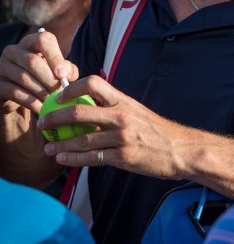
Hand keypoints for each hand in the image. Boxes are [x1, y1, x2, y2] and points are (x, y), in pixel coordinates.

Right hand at [0, 30, 78, 114]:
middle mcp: (13, 51)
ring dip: (41, 92)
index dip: (55, 57)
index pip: (43, 40)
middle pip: (33, 62)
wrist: (20, 98)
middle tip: (60, 94)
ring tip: (52, 102)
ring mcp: (2, 66)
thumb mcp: (58, 72)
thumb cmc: (43, 79)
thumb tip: (67, 74)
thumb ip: (67, 69)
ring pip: (24, 78)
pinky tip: (41, 109)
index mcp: (31, 42)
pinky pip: (15, 92)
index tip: (63, 75)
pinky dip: (31, 102)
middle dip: (49, 80)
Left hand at [38, 74, 189, 179]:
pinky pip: (91, 158)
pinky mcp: (123, 158)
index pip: (93, 83)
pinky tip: (63, 160)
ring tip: (48, 148)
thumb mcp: (137, 110)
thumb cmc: (157, 131)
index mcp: (124, 101)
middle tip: (43, 124)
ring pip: (81, 139)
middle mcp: (121, 116)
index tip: (58, 96)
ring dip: (60, 144)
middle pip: (79, 112)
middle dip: (55, 118)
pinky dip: (73, 159)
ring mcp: (121, 137)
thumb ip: (114, 107)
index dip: (72, 88)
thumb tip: (89, 105)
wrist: (180, 150)